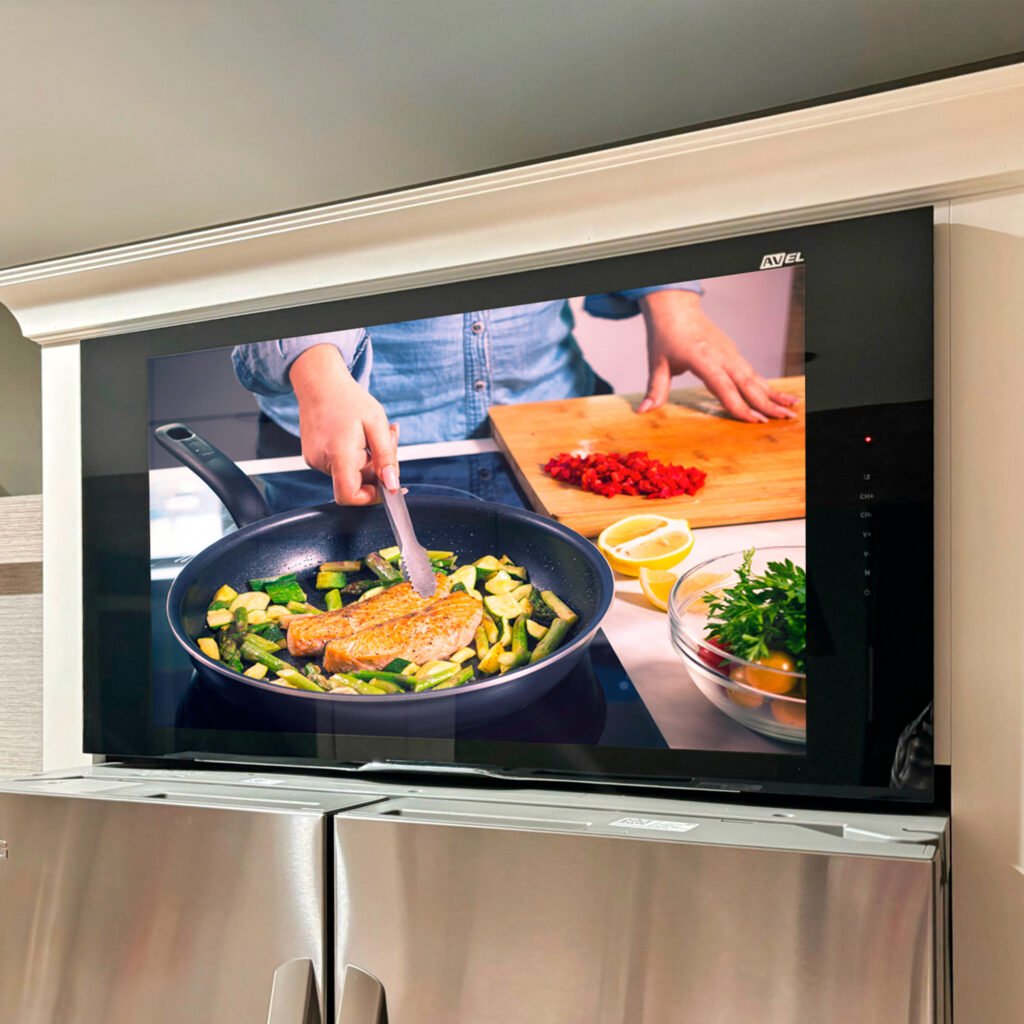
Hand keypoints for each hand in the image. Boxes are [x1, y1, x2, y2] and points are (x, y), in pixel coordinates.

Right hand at [289, 344, 398, 504]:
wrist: (319, 382)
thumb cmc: (348, 398)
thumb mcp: (377, 423)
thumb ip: (386, 457)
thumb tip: (393, 485)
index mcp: (338, 454)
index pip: (350, 496)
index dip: (371, 498)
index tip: (387, 485)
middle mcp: (322, 461)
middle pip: (356, 484)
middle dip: (377, 469)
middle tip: (389, 440)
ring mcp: (315, 461)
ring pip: (351, 474)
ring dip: (368, 460)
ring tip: (371, 433)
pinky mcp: (313, 457)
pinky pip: (341, 466)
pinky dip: (355, 456)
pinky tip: (359, 435)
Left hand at [637, 290, 798, 422]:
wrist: (676, 308)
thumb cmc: (665, 336)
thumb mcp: (656, 363)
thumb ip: (655, 389)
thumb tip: (643, 411)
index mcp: (701, 358)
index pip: (722, 385)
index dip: (737, 404)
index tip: (752, 420)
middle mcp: (720, 355)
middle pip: (747, 382)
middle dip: (766, 402)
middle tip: (784, 418)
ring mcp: (730, 353)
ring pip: (755, 377)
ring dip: (774, 393)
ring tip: (792, 408)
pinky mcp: (733, 353)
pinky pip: (753, 372)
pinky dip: (768, 385)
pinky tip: (780, 396)